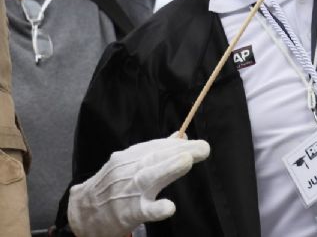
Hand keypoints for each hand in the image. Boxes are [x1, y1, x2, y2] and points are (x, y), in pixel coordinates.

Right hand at [68, 136, 209, 236]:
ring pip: (148, 178)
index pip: (157, 147)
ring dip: (169, 168)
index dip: (178, 144)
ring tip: (187, 161)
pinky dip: (156, 208)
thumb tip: (181, 136)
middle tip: (202, 148)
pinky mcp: (127, 213)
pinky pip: (143, 211)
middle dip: (179, 151)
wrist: (81, 211)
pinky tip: (169, 207)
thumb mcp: (131, 163)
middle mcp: (129, 170)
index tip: (200, 143)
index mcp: (131, 157)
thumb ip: (156, 150)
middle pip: (155, 158)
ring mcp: (128, 191)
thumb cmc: (113, 185)